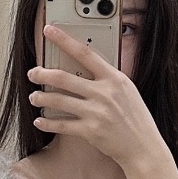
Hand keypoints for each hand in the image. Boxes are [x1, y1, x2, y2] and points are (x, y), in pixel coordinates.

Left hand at [30, 27, 177, 178]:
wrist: (144, 147)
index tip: (49, 30)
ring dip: (41, 97)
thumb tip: (85, 70)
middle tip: (33, 73)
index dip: (64, 40)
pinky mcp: (90, 131)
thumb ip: (108, 80)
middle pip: (64, 77)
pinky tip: (40, 120)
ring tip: (34, 96)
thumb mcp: (127, 91)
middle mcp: (104, 93)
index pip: (85, 53)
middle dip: (42, 74)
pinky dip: (47, 122)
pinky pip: (61, 125)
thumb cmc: (136, 119)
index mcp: (114, 79)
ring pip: (58, 100)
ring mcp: (97, 112)